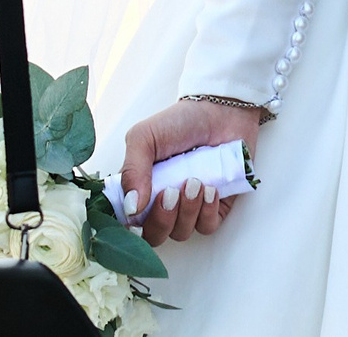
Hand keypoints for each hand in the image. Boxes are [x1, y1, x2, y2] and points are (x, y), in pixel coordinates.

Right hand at [120, 98, 260, 246]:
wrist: (221, 112)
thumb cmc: (179, 122)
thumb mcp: (144, 137)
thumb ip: (132, 170)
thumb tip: (131, 208)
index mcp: (139, 187)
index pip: (127, 221)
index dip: (130, 224)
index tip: (138, 209)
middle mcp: (161, 202)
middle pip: (153, 235)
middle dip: (161, 220)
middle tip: (170, 192)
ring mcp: (188, 208)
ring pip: (180, 233)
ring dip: (187, 211)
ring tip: (195, 181)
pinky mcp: (213, 209)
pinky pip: (207, 227)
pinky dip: (207, 212)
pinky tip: (211, 189)